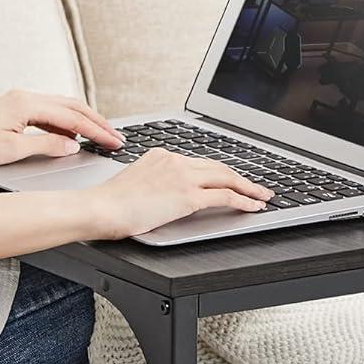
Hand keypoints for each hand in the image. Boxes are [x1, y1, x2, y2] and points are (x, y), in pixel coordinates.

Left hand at [0, 90, 122, 166]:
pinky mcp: (14, 109)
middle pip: (72, 106)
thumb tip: (73, 145)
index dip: (97, 131)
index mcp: (27, 103)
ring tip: (100, 136)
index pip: (73, 117)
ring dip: (83, 121)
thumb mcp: (13, 150)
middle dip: (96, 122)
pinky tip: (71, 136)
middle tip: (115, 137)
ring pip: (61, 107)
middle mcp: (25, 97)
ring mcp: (19, 101)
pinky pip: (48, 113)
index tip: (114, 142)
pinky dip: (65, 123)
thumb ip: (46, 146)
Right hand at [84, 148, 272, 238]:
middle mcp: (175, 161)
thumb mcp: (135, 183)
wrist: (100, 208)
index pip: (199, 163)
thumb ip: (155, 183)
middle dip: (242, 177)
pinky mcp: (187, 196)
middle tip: (257, 187)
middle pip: (218, 167)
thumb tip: (165, 196)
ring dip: (249, 188)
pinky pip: (225, 196)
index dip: (219, 172)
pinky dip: (243, 200)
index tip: (231, 179)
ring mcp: (182, 177)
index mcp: (162, 155)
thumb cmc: (109, 203)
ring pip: (227, 178)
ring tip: (262, 197)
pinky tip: (253, 206)